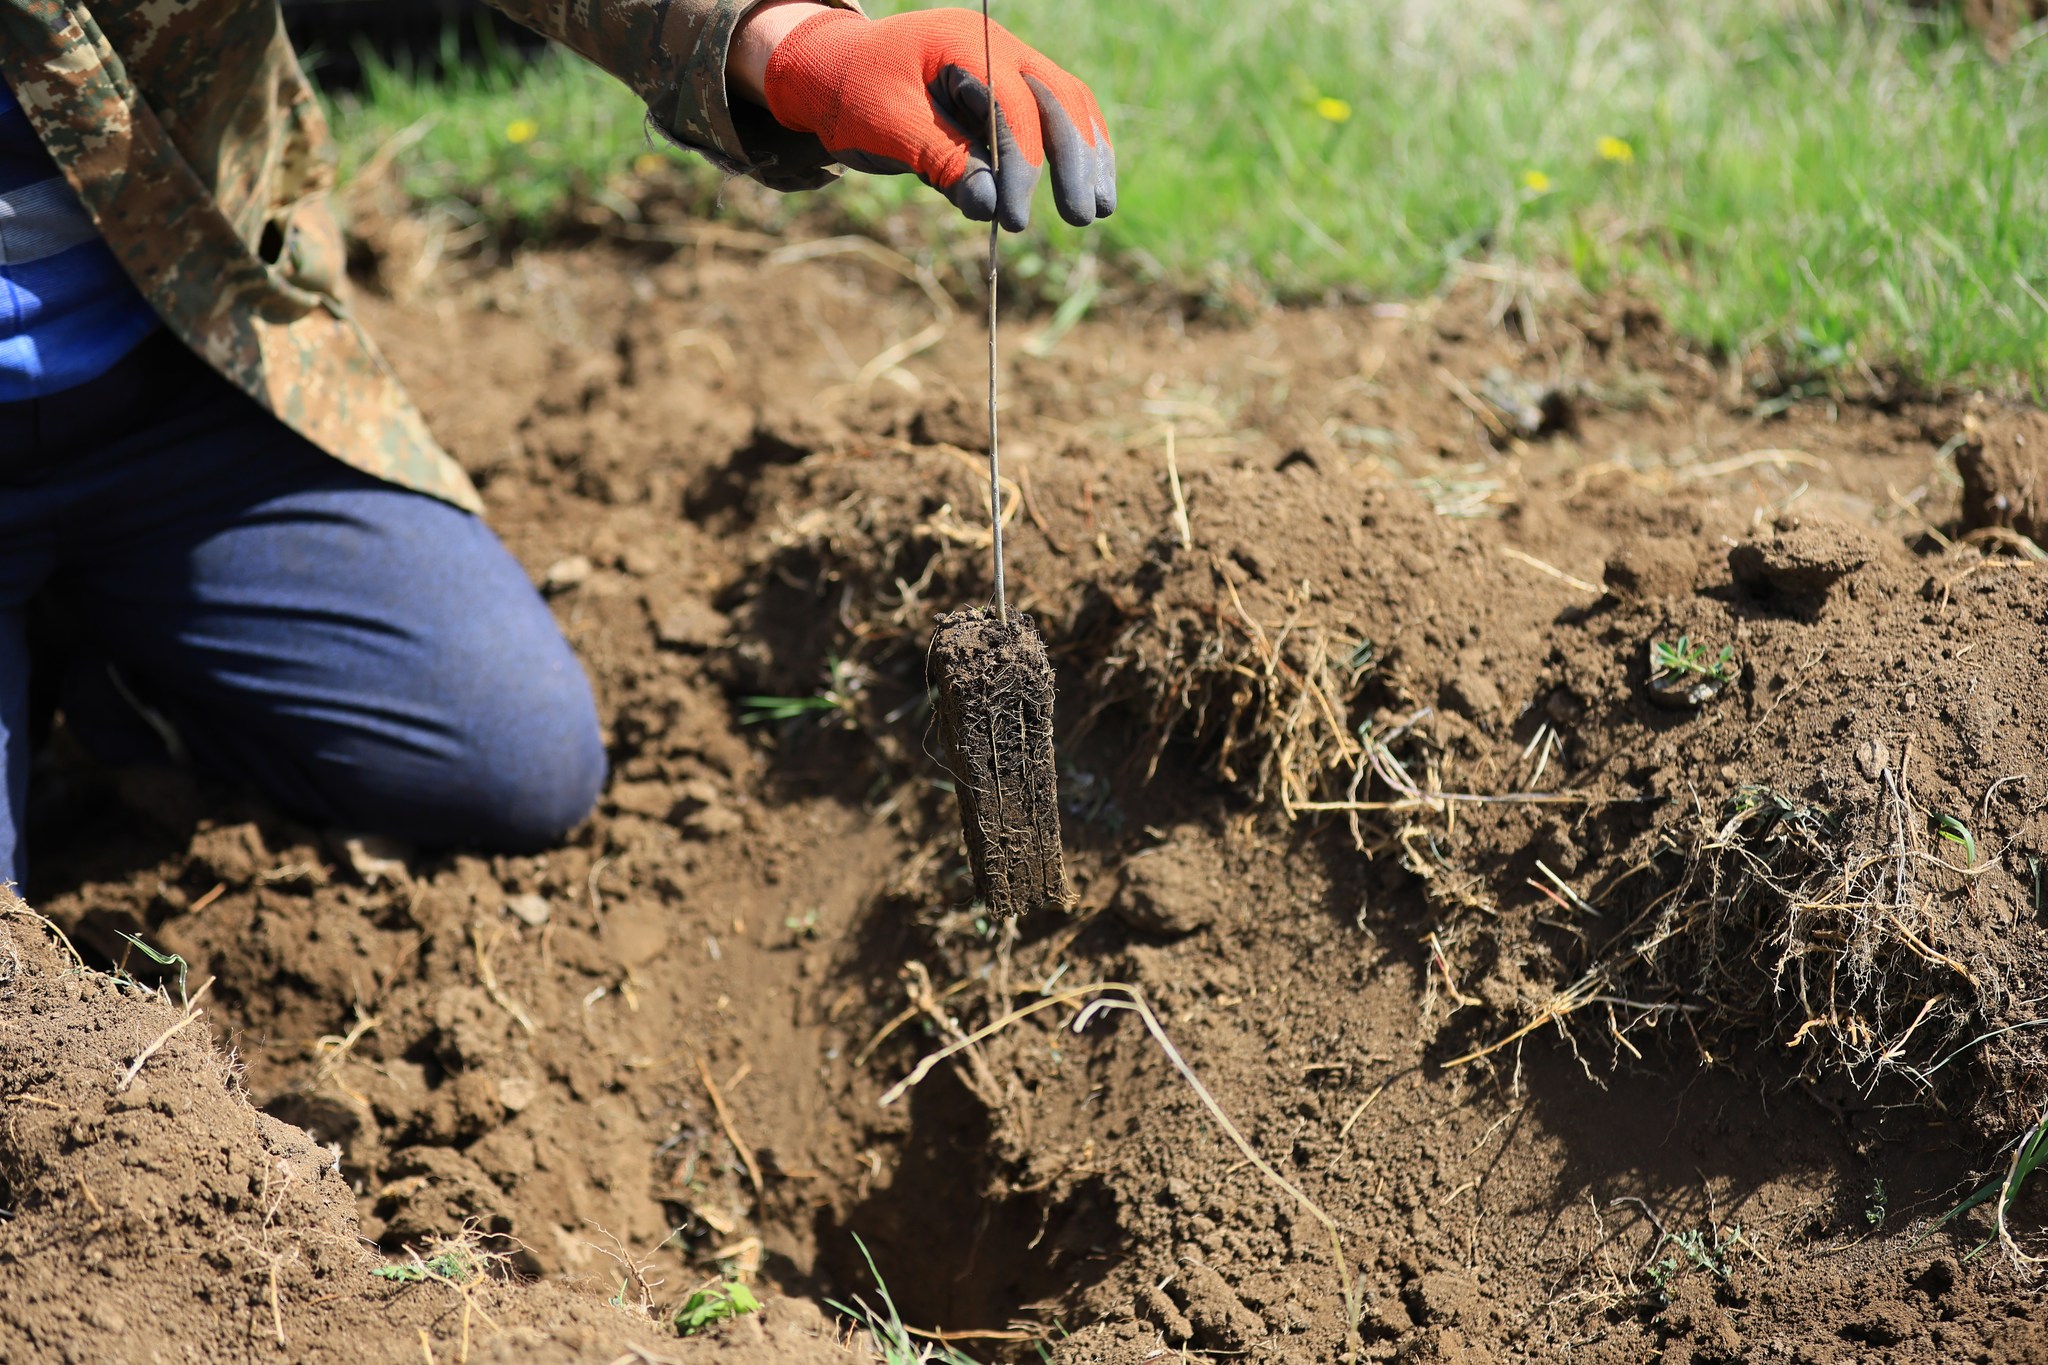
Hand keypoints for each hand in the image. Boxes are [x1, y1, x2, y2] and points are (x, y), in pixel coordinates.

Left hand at [741, 6, 1115, 229]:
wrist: (834, 74)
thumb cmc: (855, 96)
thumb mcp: (889, 129)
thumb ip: (942, 162)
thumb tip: (990, 208)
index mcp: (963, 43)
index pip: (1012, 104)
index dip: (1021, 165)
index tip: (1013, 218)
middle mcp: (996, 46)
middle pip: (1056, 98)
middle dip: (1073, 160)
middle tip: (1081, 217)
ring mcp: (1008, 64)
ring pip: (1068, 104)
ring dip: (1088, 156)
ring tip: (1099, 208)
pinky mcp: (1009, 91)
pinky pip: (1055, 115)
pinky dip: (1074, 151)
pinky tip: (1091, 187)